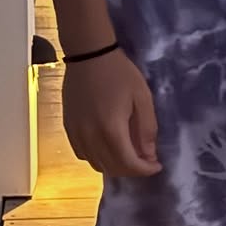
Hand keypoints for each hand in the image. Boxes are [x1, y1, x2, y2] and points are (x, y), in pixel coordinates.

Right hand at [63, 47, 162, 178]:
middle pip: (111, 168)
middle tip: (145, 160)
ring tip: (128, 154)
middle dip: (131, 169)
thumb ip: (147, 128)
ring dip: (114, 166)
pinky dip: (97, 158)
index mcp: (111, 130)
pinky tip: (107, 147)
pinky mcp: (68, 128)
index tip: (157, 165)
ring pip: (95, 164)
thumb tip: (150, 154)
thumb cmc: (119, 73)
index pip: (128, 163)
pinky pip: (82, 154)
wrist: (89, 55)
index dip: (144, 169)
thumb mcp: (142, 97)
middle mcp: (90, 137)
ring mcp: (76, 134)